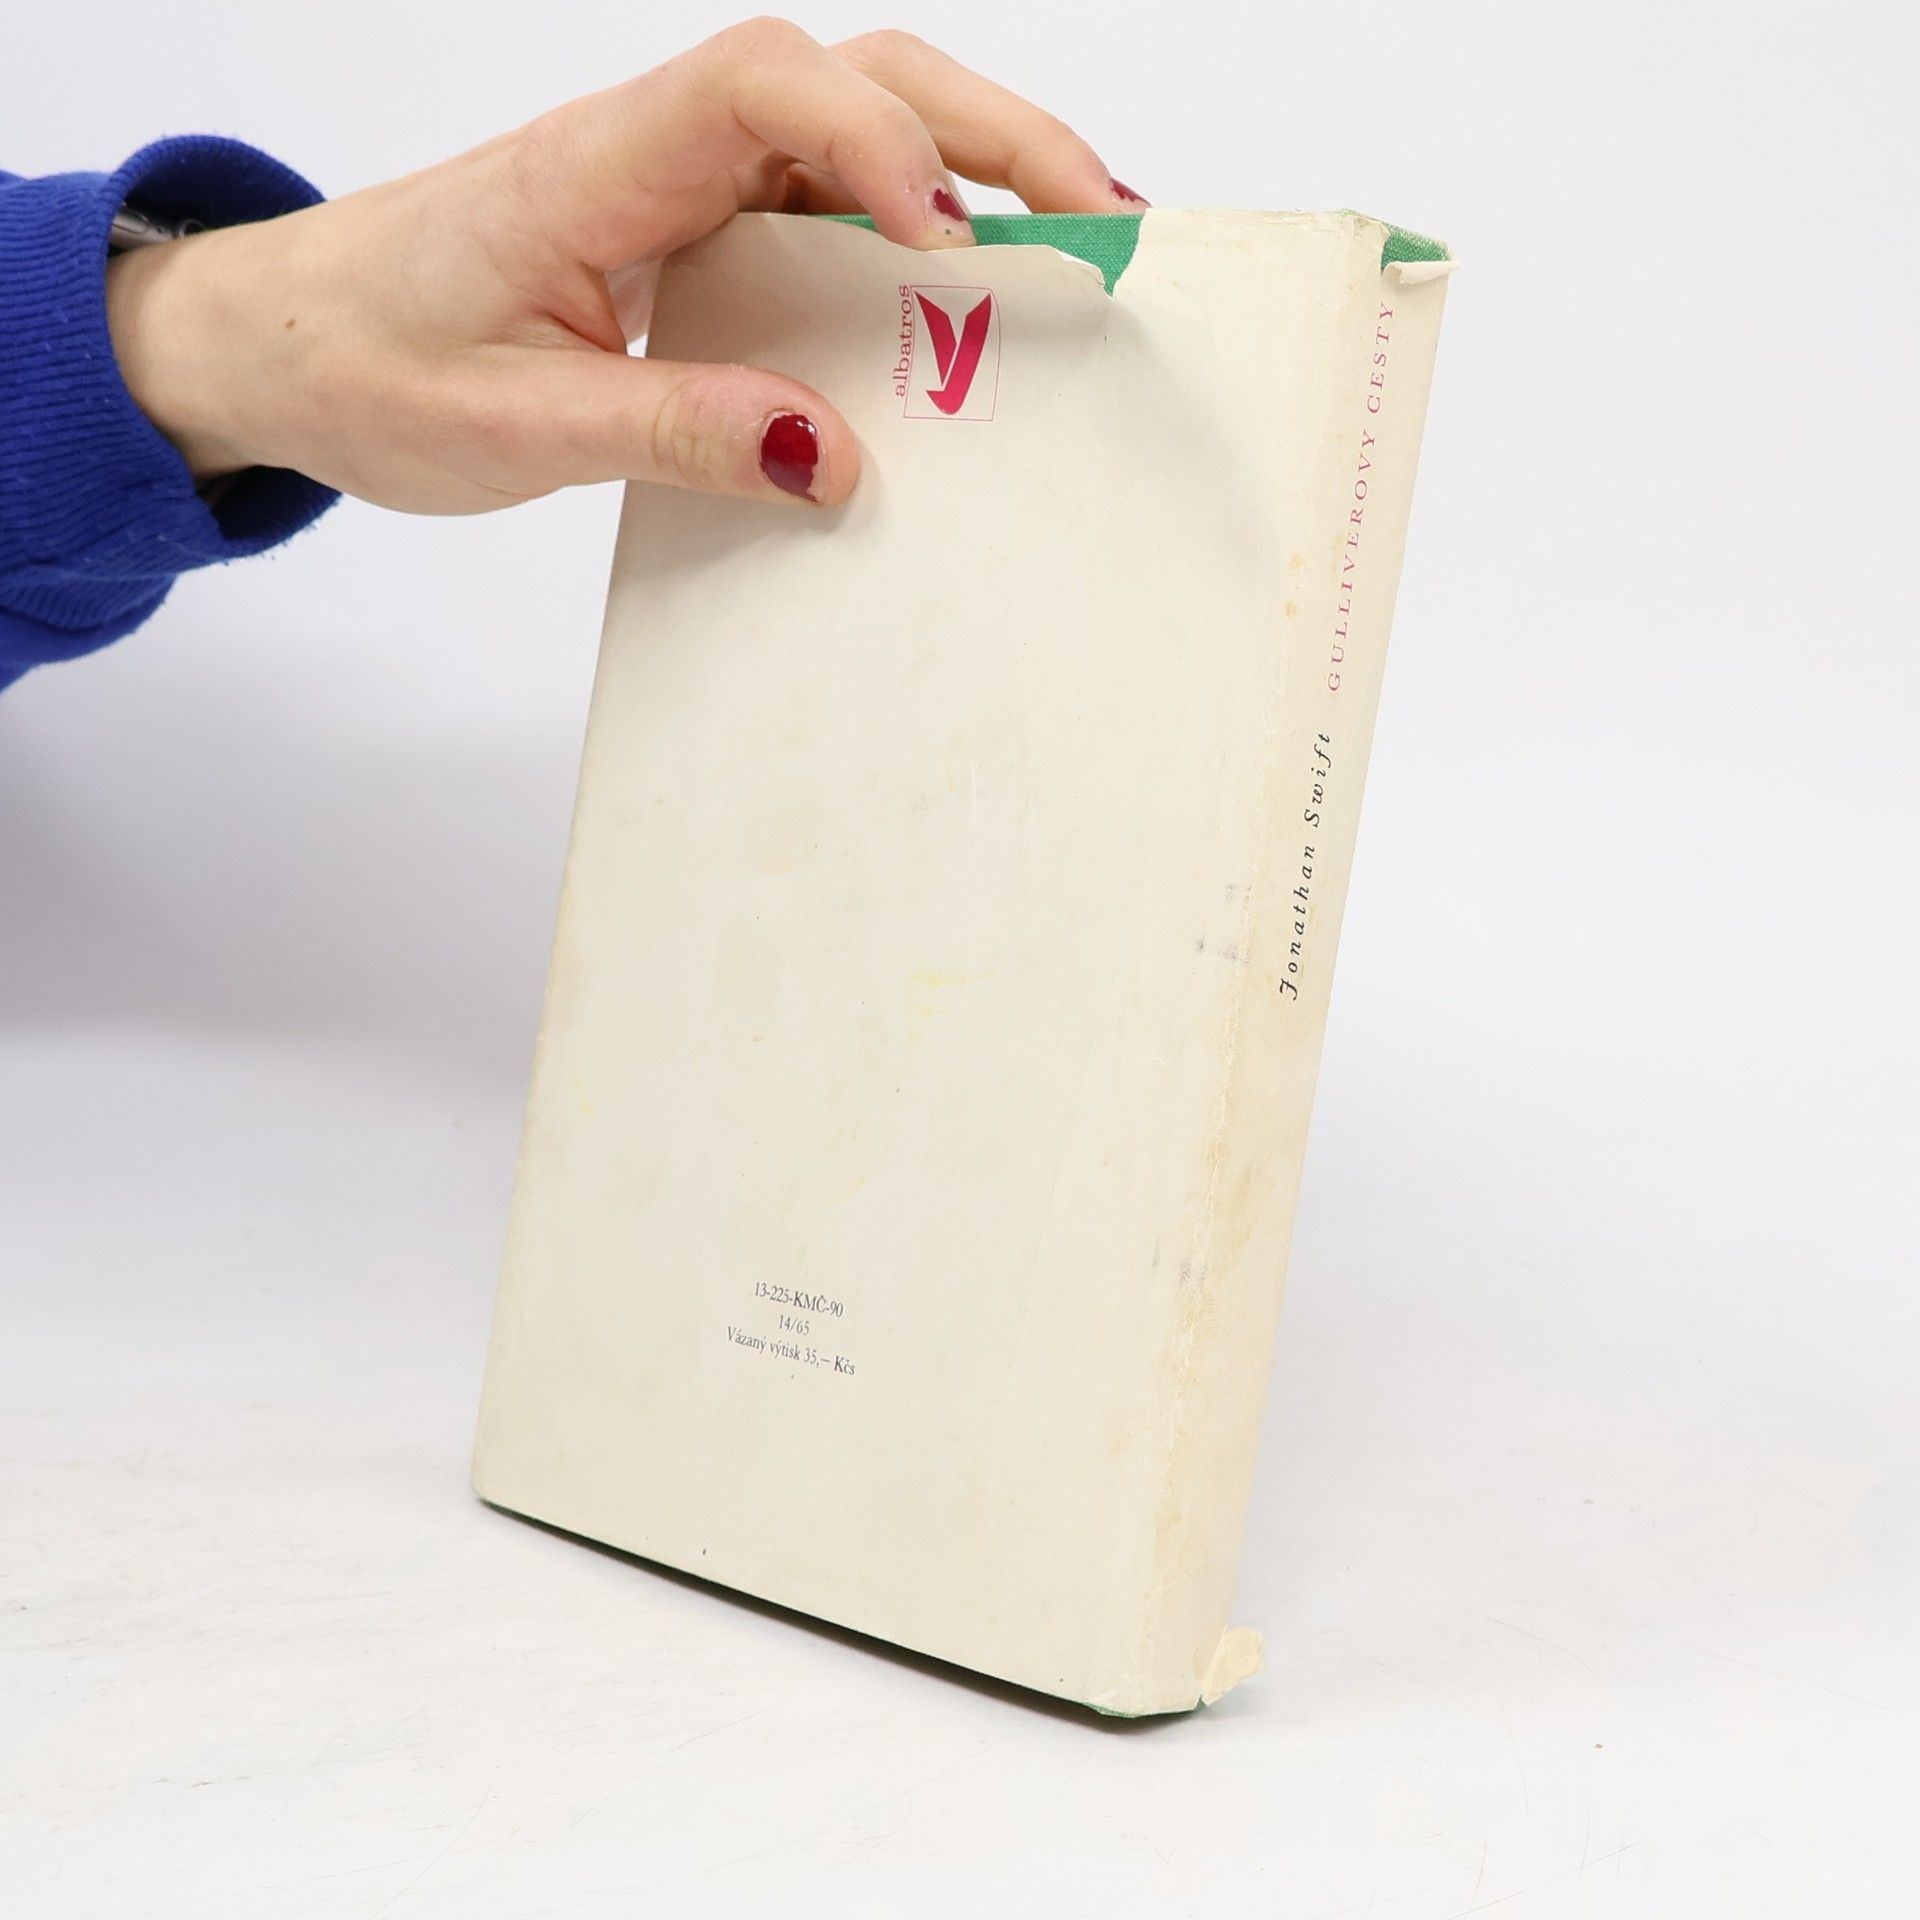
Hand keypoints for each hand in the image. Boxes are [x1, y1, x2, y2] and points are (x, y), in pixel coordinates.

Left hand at [104, 20, 1144, 513]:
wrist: (281, 341)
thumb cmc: (366, 363)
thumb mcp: (514, 427)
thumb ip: (672, 431)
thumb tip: (830, 458)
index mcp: (593, 166)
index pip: (762, 89)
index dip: (877, 145)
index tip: (949, 252)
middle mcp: (653, 146)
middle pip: (853, 75)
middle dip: (991, 132)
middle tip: (1103, 219)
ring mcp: (680, 181)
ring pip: (857, 126)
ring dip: (977, 169)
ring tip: (1081, 244)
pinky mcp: (693, 229)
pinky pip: (822, 206)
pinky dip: (911, 235)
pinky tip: (968, 291)